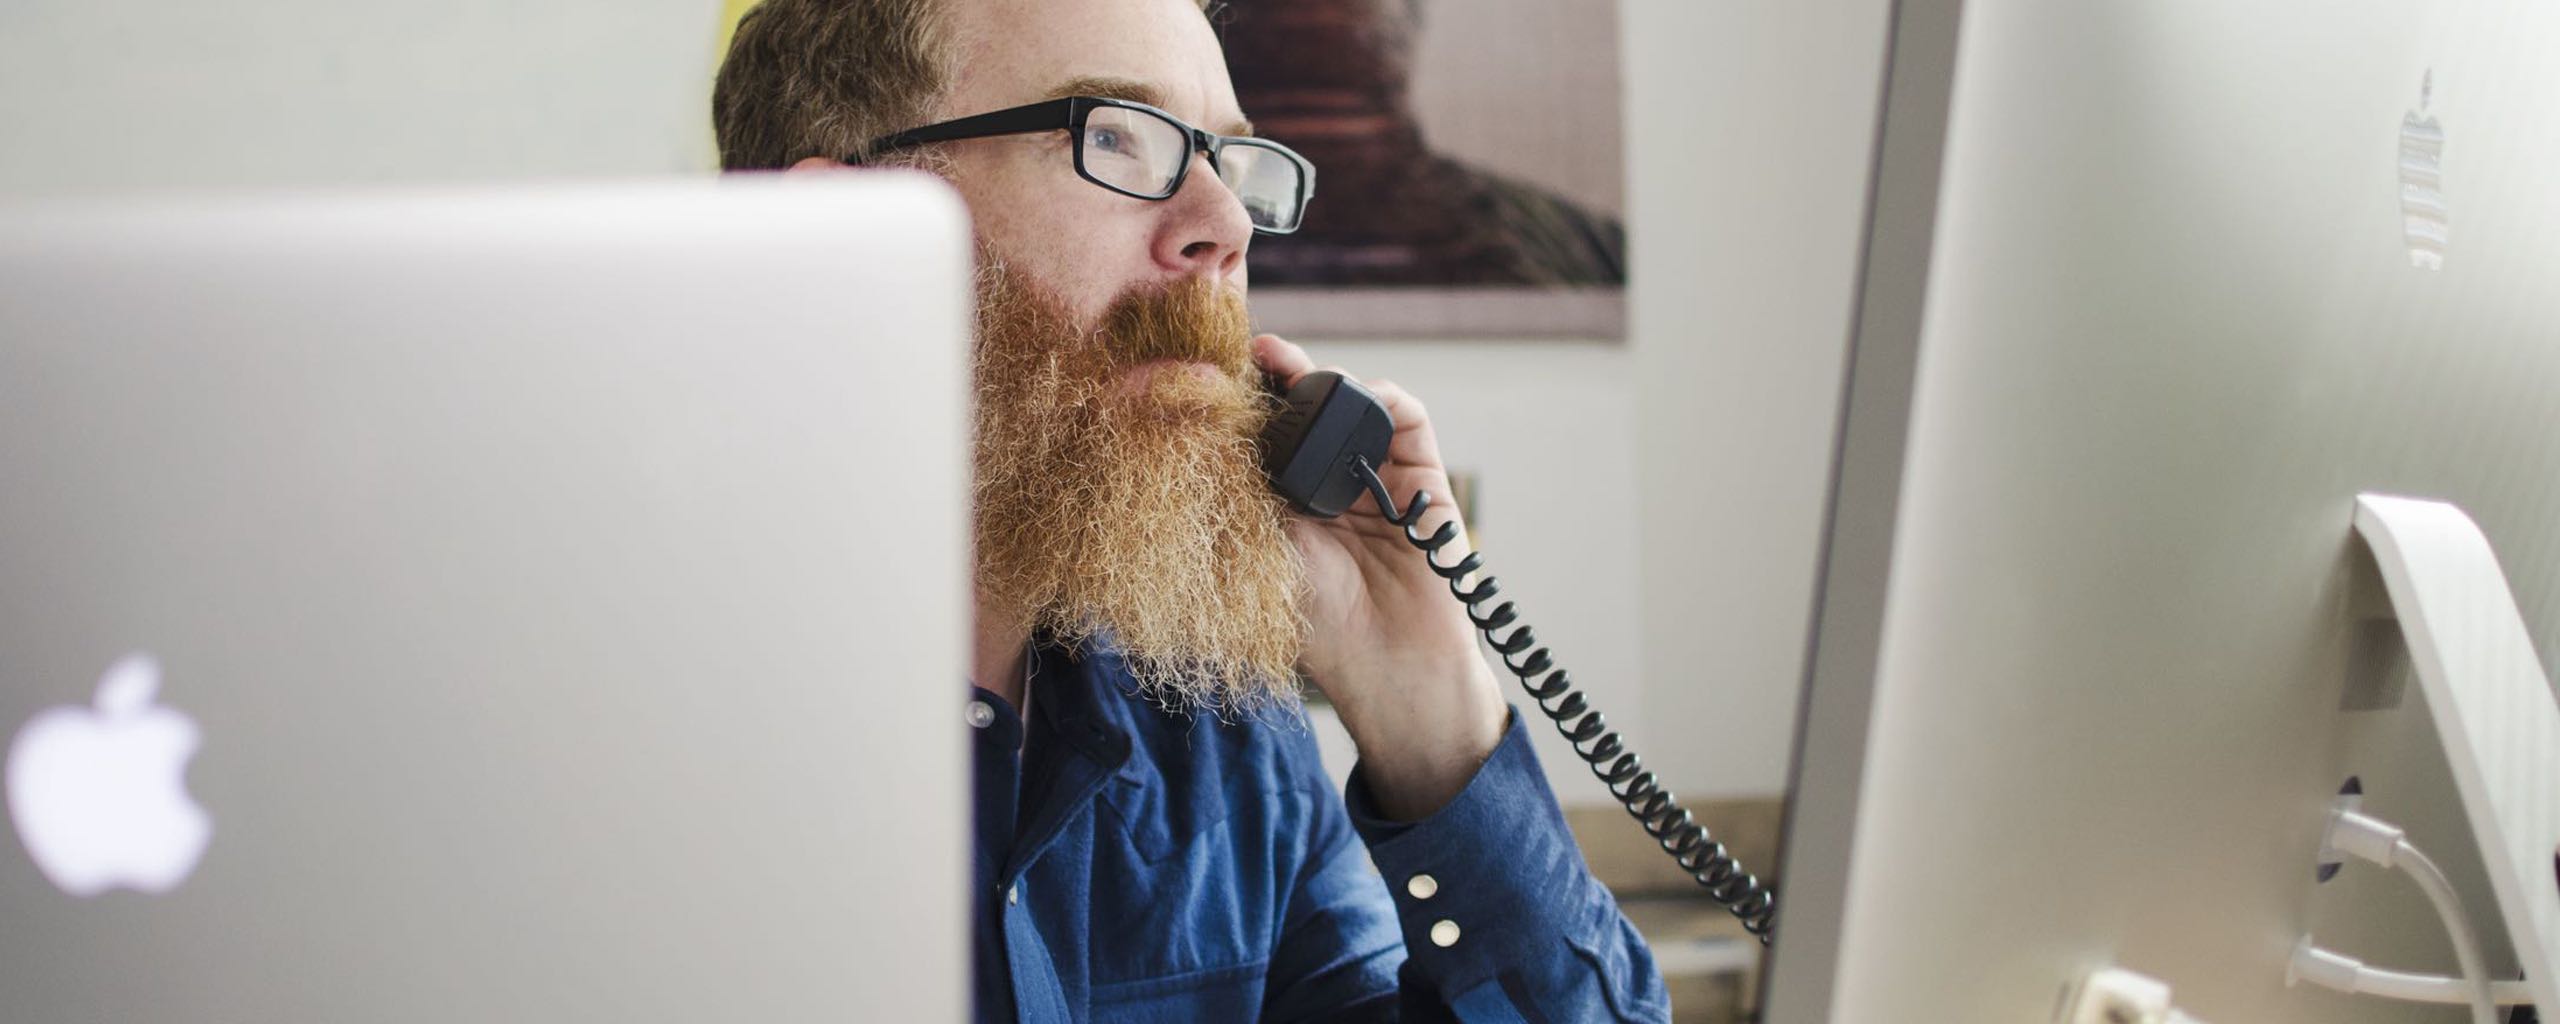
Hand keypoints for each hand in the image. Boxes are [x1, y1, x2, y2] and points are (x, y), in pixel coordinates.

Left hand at [1252, 335, 1507, 820]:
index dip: (1245, 400)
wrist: (1388, 661)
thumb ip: (1240, 487)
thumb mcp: (1261, 545)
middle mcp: (1329, 483)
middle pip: (1307, 408)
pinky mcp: (1422, 477)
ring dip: (1326, 378)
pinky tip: (1357, 400)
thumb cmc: (1318, 621)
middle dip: (1282, 376)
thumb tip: (1195, 424)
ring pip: (1353, 402)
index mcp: (1285, 502)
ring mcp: (1377, 476)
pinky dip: (1383, 397)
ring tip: (1293, 371)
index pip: (1264, 433)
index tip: (1214, 371)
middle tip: (1257, 355)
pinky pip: (1406, 418)